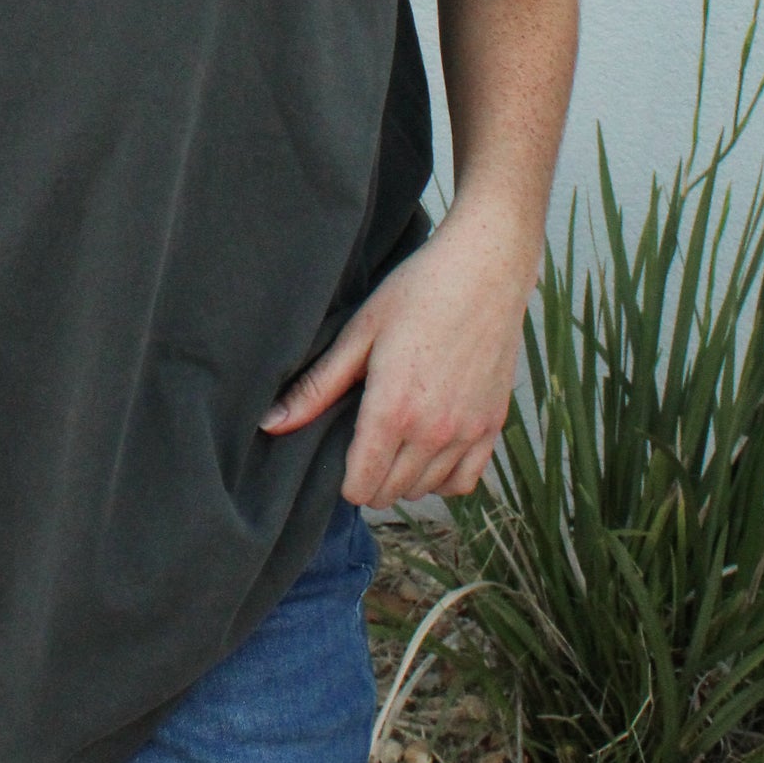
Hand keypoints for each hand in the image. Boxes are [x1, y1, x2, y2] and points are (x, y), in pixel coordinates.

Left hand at [258, 203, 538, 504]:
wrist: (484, 270)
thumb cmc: (417, 292)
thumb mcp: (360, 333)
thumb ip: (317, 386)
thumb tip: (270, 423)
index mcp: (392, 410)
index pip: (360, 486)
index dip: (343, 479)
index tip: (339, 456)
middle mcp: (432, 431)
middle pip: (390, 492)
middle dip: (370, 479)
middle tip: (364, 444)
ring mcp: (467, 432)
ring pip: (425, 490)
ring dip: (404, 477)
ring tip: (394, 442)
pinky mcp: (493, 426)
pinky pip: (465, 482)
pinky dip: (444, 477)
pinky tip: (430, 450)